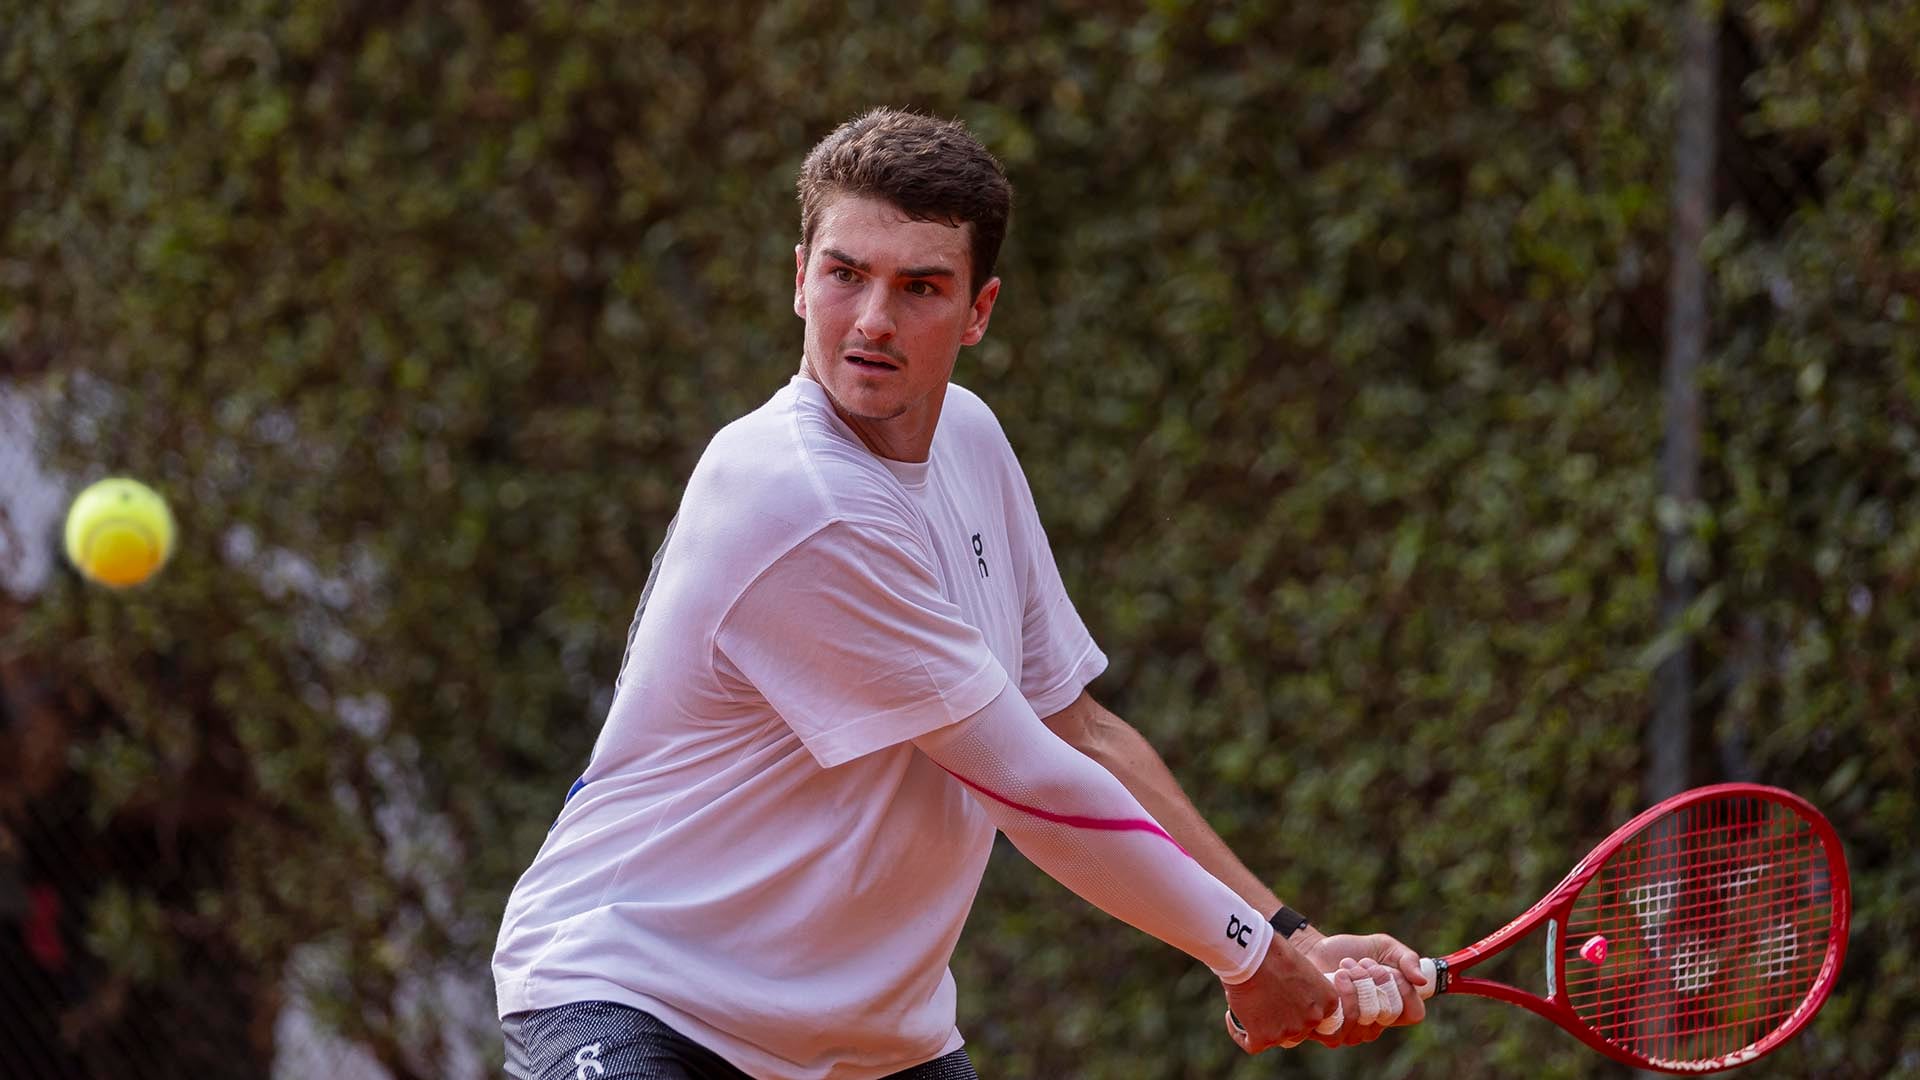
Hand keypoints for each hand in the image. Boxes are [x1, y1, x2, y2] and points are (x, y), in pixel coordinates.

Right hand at [1220, 934, 1339, 1053]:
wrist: (1249, 952)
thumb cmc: (1273, 951)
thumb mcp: (1302, 968)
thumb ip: (1305, 990)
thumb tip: (1293, 999)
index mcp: (1328, 1001)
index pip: (1318, 1016)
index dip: (1300, 1009)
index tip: (1285, 998)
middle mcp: (1313, 1020)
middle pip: (1298, 1030)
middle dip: (1284, 1020)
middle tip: (1265, 1002)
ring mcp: (1289, 1032)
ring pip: (1276, 1038)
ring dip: (1264, 1027)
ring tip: (1249, 1007)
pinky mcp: (1264, 1038)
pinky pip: (1250, 1043)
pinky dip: (1239, 1033)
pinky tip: (1231, 1017)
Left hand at [1299, 932, 1429, 1045]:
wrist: (1314, 948)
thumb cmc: (1351, 950)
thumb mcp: (1385, 946)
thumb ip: (1407, 959)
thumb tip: (1422, 980)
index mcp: (1394, 1008)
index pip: (1414, 1014)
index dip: (1404, 990)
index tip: (1390, 969)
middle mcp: (1375, 1025)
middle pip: (1389, 1013)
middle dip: (1377, 980)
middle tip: (1363, 962)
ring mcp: (1353, 1031)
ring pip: (1366, 1017)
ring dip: (1359, 983)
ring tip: (1347, 967)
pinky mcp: (1328, 1030)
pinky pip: (1343, 1022)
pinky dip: (1342, 993)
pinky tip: (1336, 977)